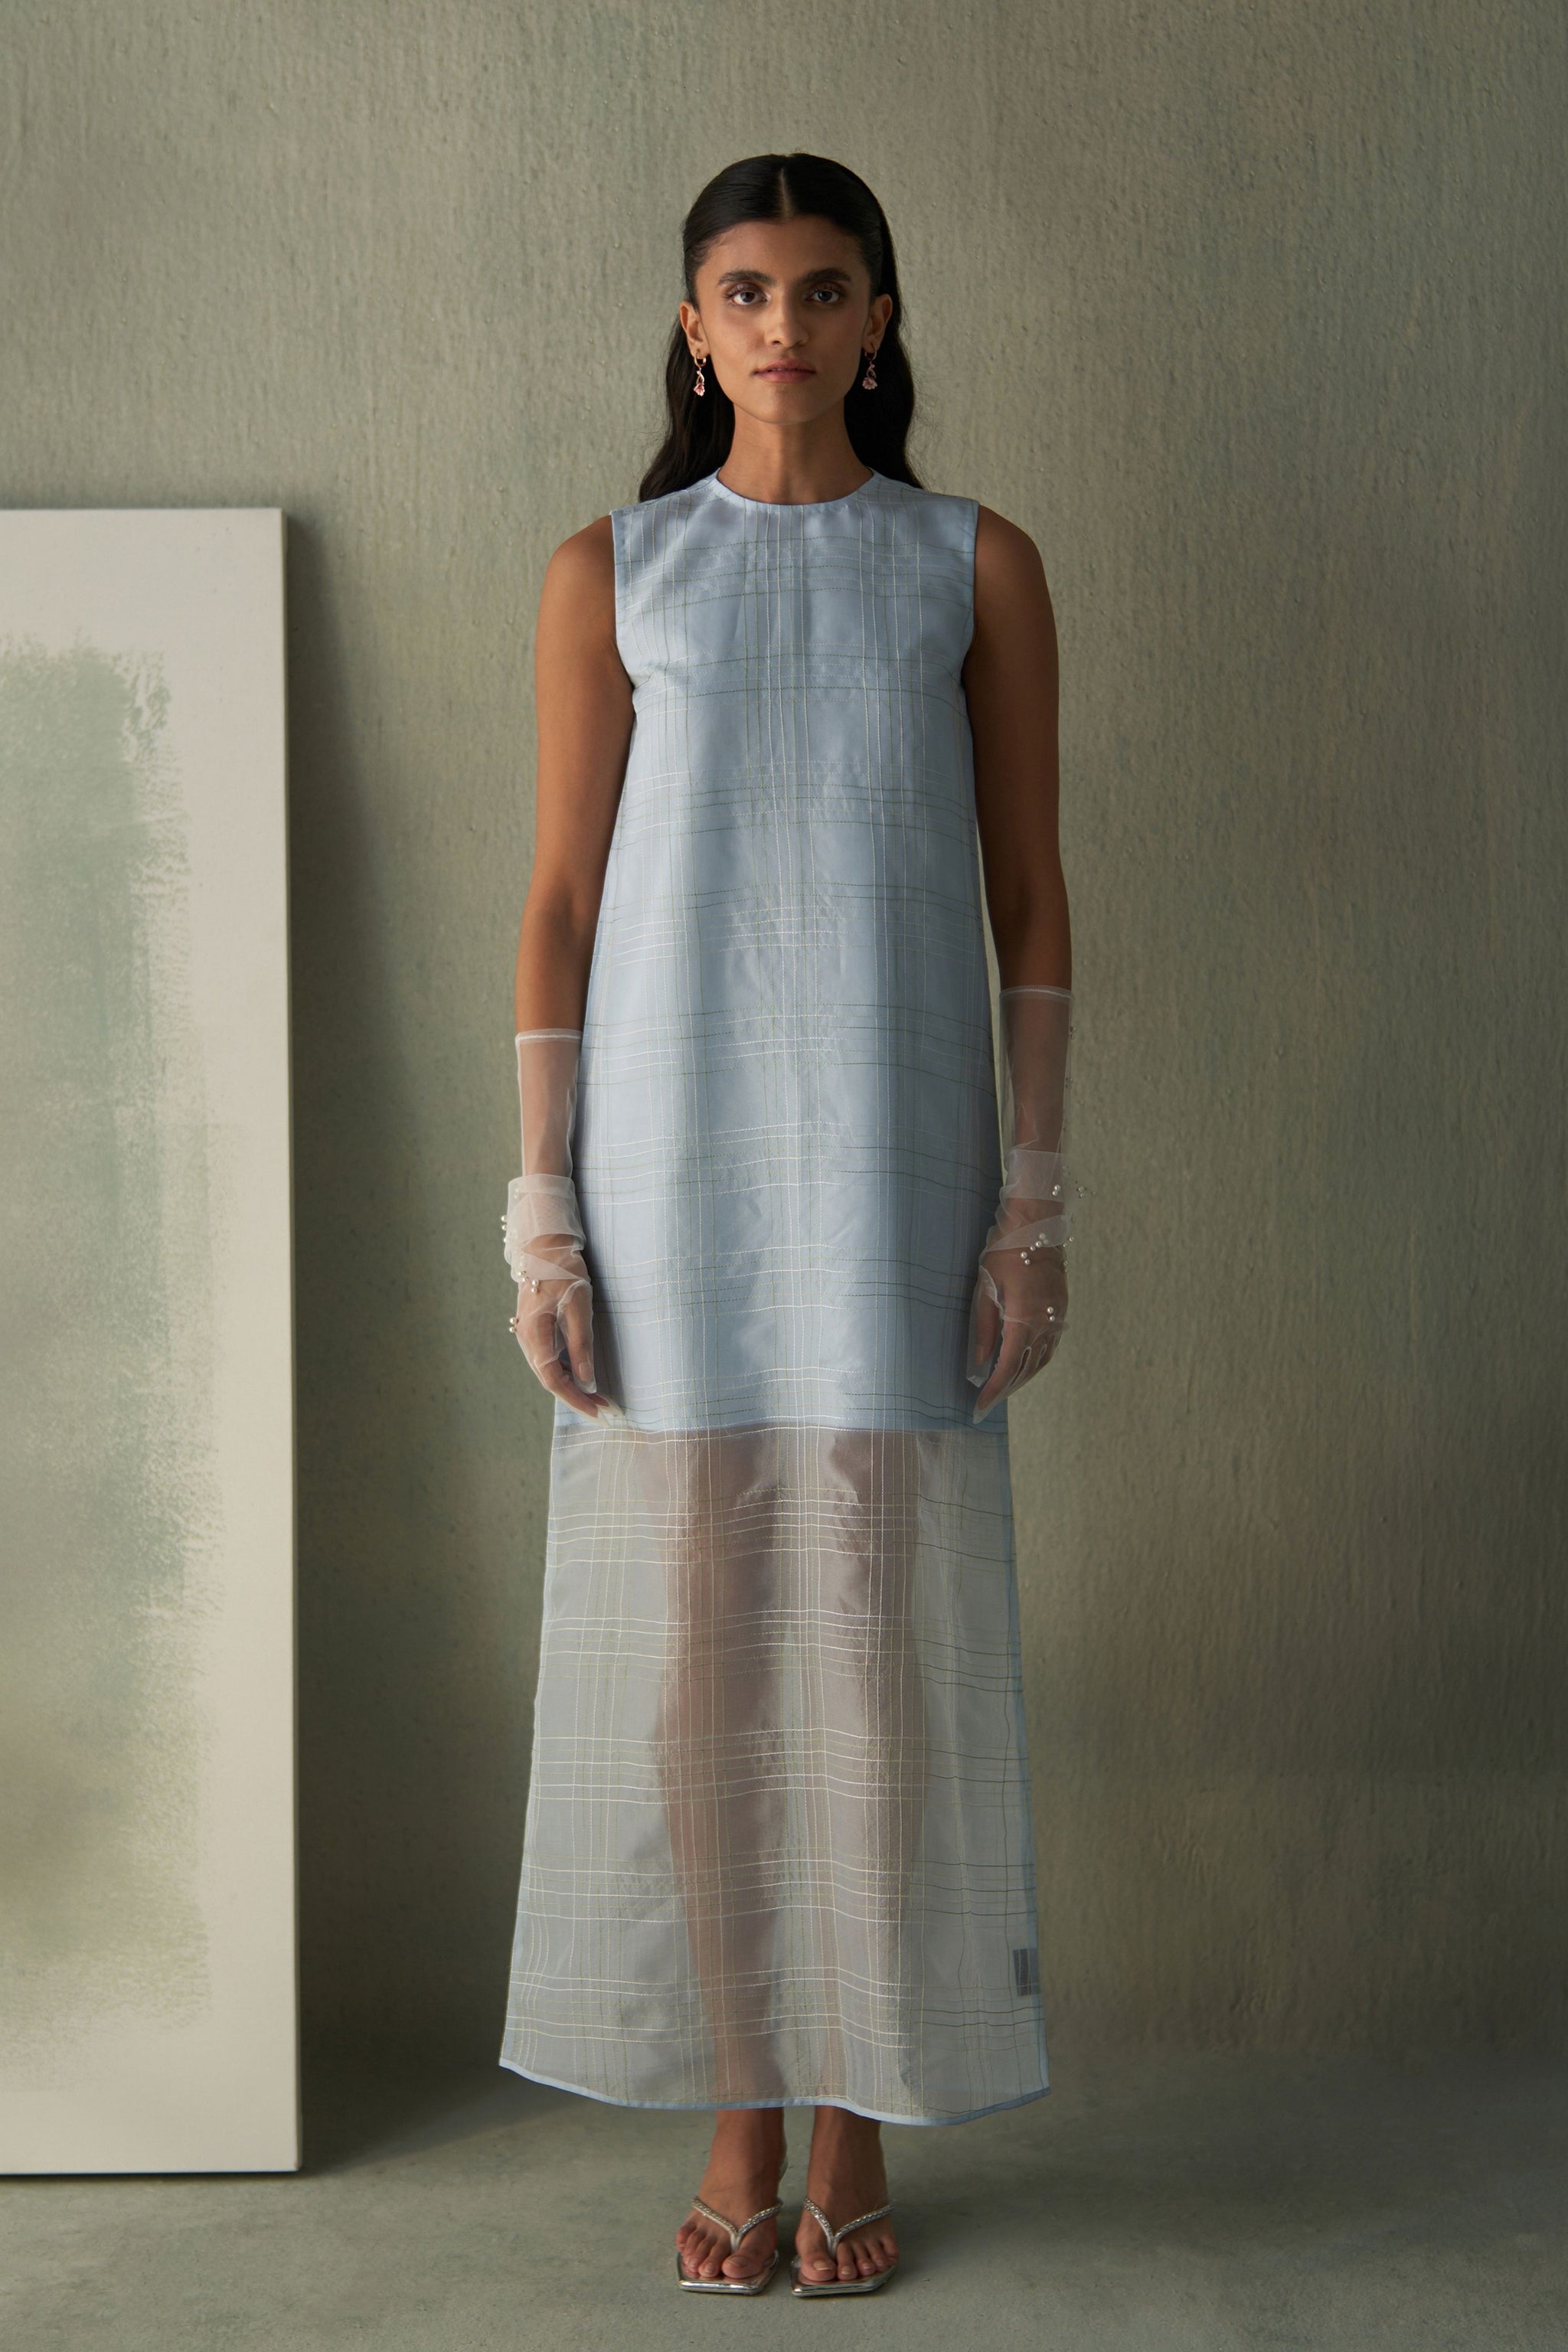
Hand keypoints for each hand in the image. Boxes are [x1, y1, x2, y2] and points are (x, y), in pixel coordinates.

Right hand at [510, 1232, 613, 1418]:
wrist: (546, 1247)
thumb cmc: (564, 1274)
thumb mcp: (578, 1309)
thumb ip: (581, 1347)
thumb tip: (586, 1382)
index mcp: (535, 1336)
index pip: (554, 1380)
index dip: (576, 1399)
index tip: (597, 1411)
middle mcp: (527, 1340)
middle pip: (550, 1380)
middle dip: (576, 1398)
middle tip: (603, 1410)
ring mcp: (530, 1336)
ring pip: (549, 1372)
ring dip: (572, 1386)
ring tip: (597, 1398)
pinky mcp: (537, 1331)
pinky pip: (550, 1359)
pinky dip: (566, 1372)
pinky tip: (582, 1376)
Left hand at [967, 1215, 1067, 1420]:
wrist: (1037, 1225)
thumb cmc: (1005, 1252)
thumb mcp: (986, 1287)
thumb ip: (984, 1327)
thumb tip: (980, 1362)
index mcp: (1024, 1319)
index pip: (1008, 1367)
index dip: (993, 1390)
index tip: (980, 1407)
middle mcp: (1045, 1323)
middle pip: (1026, 1369)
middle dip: (1006, 1389)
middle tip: (987, 1403)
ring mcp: (1056, 1317)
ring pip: (1041, 1360)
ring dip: (1022, 1378)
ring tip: (1003, 1389)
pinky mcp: (1061, 1309)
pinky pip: (1050, 1346)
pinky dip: (1036, 1361)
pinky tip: (1024, 1364)